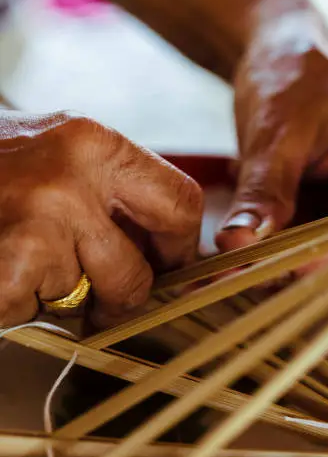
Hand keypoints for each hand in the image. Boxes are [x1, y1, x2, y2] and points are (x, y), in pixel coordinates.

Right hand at [0, 110, 201, 326]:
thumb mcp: (58, 155)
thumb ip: (111, 192)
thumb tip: (165, 250)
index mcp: (95, 143)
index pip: (180, 203)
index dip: (177, 248)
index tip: (164, 267)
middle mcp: (72, 178)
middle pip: (139, 272)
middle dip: (123, 297)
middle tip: (101, 298)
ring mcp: (37, 224)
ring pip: (85, 301)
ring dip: (59, 299)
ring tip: (22, 261)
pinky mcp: (8, 268)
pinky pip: (35, 314)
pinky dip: (18, 307)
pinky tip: (0, 273)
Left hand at [216, 48, 327, 251]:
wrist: (278, 57)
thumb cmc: (291, 75)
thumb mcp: (276, 133)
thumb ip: (262, 191)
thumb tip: (239, 243)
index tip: (283, 269)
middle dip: (294, 264)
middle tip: (243, 273)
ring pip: (314, 250)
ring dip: (271, 262)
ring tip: (227, 266)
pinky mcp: (317, 208)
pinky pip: (293, 240)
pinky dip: (263, 247)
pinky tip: (231, 247)